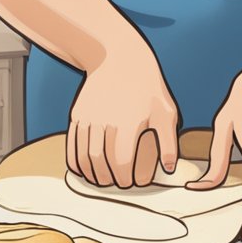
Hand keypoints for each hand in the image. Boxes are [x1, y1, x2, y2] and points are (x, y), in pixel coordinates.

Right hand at [67, 49, 180, 187]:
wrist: (119, 57)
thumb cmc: (147, 87)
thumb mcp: (166, 112)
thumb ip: (169, 142)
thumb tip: (169, 168)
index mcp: (128, 124)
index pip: (122, 162)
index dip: (125, 178)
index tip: (129, 184)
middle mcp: (105, 122)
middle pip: (100, 162)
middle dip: (107, 179)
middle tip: (115, 185)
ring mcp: (88, 118)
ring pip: (84, 156)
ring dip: (91, 173)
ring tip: (100, 181)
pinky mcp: (77, 115)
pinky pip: (72, 145)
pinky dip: (75, 161)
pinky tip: (83, 170)